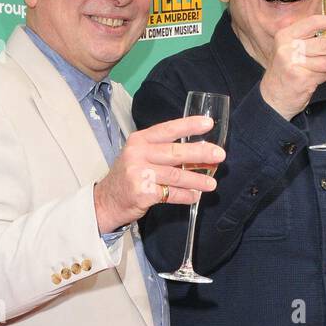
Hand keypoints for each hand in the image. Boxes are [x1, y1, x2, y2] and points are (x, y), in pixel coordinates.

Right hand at [93, 115, 224, 232]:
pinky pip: (171, 194)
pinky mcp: (143, 193)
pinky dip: (185, 196)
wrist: (106, 201)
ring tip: (212, 184)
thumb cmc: (128, 177)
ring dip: (197, 180)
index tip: (208, 124)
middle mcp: (138, 154)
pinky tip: (195, 197)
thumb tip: (196, 151)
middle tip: (219, 155)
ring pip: (176, 175)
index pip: (168, 129)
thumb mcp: (138, 156)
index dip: (189, 125)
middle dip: (200, 154)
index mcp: (139, 140)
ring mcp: (139, 174)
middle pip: (175, 152)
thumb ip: (160, 150)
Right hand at [260, 14, 325, 120]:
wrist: (272, 99)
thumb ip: (311, 42)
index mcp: (286, 34)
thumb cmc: (285, 73)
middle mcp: (288, 46)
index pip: (314, 22)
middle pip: (324, 43)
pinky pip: (325, 74)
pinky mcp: (300, 78)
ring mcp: (293, 62)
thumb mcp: (292, 52)